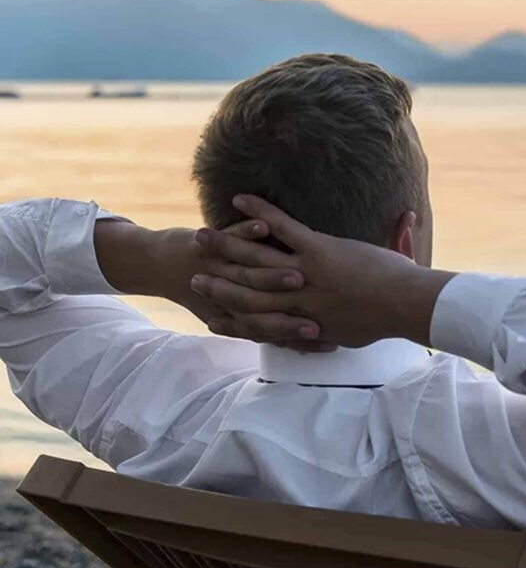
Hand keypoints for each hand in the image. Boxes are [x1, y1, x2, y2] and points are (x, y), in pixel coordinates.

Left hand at [95, 217, 327, 351]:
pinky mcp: (207, 244)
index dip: (299, 339)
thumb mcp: (228, 311)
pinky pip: (232, 236)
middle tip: (321, 313)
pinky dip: (246, 231)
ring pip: (249, 273)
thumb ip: (261, 322)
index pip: (272, 332)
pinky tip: (263, 226)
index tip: (329, 341)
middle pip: (265, 306)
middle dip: (292, 311)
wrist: (155, 266)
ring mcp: (216, 269)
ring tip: (301, 269)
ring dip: (273, 274)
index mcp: (236, 315)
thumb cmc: (202, 287)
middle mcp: (225, 296)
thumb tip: (300, 333)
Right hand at [190, 195, 455, 347]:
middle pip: (246, 293)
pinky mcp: (317, 249)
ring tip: (200, 237)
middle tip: (191, 276)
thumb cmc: (387, 321)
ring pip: (255, 261)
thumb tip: (325, 340)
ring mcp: (305, 273)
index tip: (212, 318)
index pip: (257, 323)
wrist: (406, 305)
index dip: (232, 321)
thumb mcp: (353, 334)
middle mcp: (296, 300)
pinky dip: (260, 212)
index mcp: (303, 321)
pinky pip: (282, 227)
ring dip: (225, 246)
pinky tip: (240, 199)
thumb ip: (333, 334)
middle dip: (217, 285)